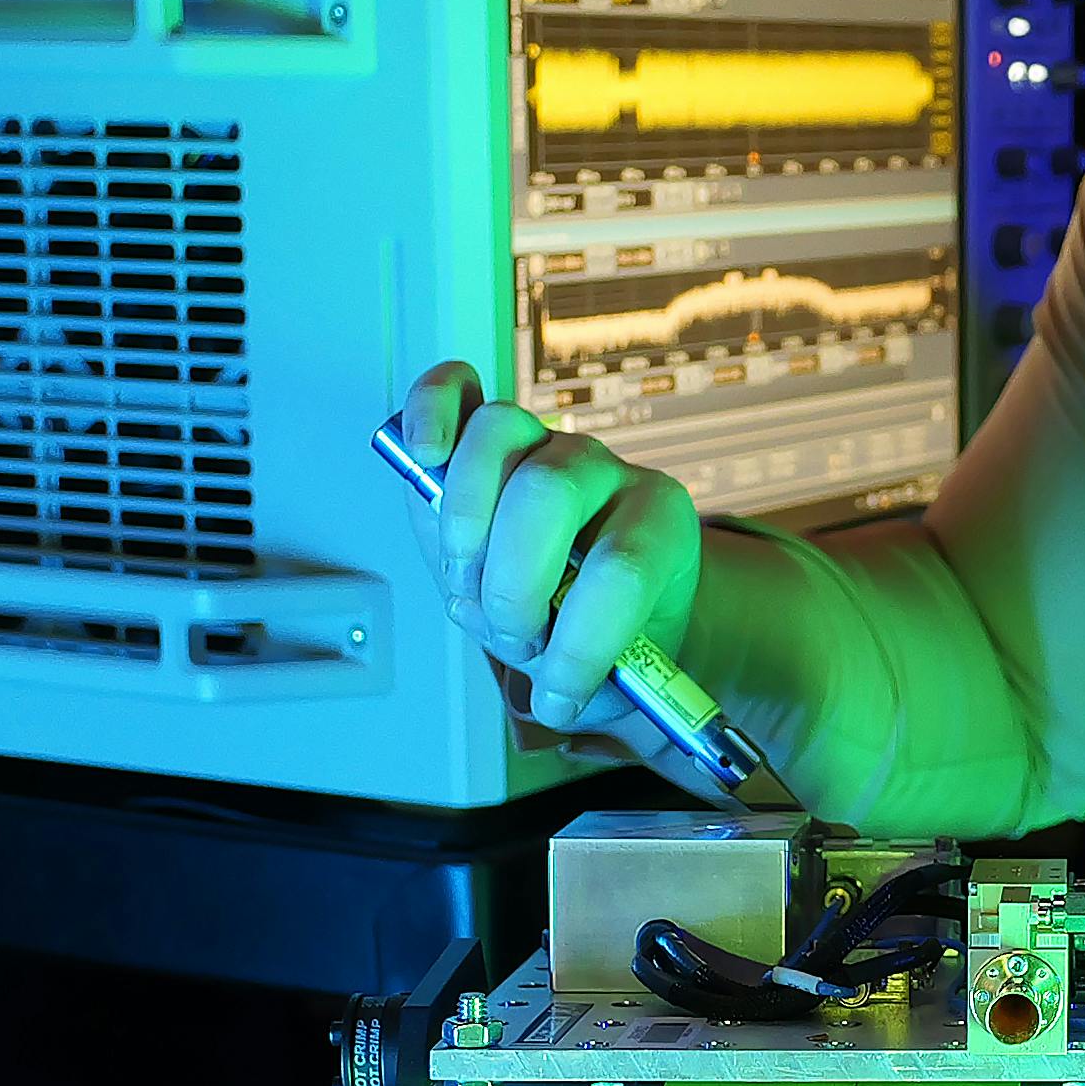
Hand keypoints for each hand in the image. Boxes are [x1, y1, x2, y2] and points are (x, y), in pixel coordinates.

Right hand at [394, 362, 706, 737]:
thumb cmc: (609, 633)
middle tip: (511, 636)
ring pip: (500, 434)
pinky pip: (458, 390)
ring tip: (464, 580)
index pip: (624, 569)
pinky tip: (422, 453)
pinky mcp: (490, 434)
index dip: (581, 642)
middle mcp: (606, 470)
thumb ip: (590, 676)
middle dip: (512, 582)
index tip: (559, 695)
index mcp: (662, 523)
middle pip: (550, 491)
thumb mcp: (617, 670)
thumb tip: (553, 687)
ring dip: (464, 521)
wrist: (600, 600)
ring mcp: (546, 441)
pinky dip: (431, 411)